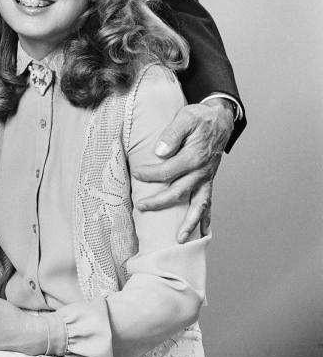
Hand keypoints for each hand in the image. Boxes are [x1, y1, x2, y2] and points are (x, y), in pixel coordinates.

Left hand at [131, 98, 233, 240]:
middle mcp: (202, 172)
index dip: (150, 174)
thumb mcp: (185, 118)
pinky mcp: (209, 181)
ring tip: (180, 239)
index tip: (136, 173)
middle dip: (160, 202)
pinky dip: (206, 218)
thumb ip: (172, 134)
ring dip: (189, 223)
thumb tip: (159, 152)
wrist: (221, 119)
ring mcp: (206, 178)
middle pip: (179, 192)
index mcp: (194, 157)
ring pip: (198, 205)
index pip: (167, 171)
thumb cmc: (200, 117)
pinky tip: (204, 233)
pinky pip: (209, 203)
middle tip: (141, 207)